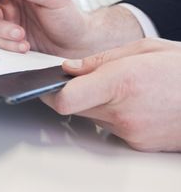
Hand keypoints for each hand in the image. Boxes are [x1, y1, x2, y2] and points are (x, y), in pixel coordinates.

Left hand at [42, 38, 180, 151]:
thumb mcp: (143, 48)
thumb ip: (100, 59)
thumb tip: (69, 68)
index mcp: (122, 82)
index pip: (66, 98)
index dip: (50, 92)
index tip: (47, 83)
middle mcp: (123, 111)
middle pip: (74, 107)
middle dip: (71, 93)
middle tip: (80, 79)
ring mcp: (131, 131)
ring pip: (91, 118)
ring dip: (94, 104)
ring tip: (119, 88)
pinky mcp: (138, 143)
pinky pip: (111, 128)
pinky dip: (113, 116)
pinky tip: (134, 102)